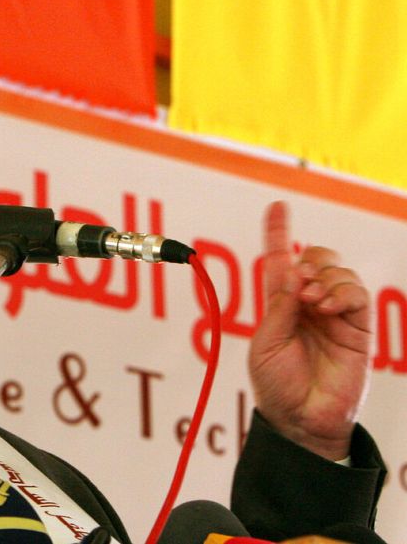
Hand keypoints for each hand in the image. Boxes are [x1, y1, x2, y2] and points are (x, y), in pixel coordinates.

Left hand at [249, 202, 371, 460]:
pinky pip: (358, 293)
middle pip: (316, 258)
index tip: (277, 206)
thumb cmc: (277, 384)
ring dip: (324, 277)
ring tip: (311, 302)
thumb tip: (295, 275)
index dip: (279, 232)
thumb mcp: (265, 343)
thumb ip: (279, 307)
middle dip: (308, 260)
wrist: (300, 417)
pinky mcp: (358, 327)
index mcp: (281, 304)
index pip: (281, 260)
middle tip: (298, 285)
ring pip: (339, 271)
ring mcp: (335, 313)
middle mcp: (309, 303)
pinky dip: (341, 290)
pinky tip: (326, 305)